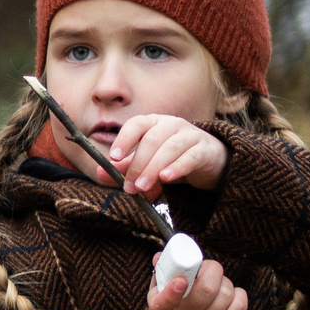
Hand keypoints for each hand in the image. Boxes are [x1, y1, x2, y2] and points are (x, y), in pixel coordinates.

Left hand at [103, 113, 227, 200]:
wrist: (209, 160)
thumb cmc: (173, 157)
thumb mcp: (147, 161)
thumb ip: (125, 166)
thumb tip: (99, 172)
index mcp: (154, 123)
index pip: (137, 124)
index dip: (124, 139)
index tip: (113, 158)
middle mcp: (172, 124)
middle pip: (151, 140)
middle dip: (137, 164)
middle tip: (129, 186)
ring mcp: (190, 134)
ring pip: (169, 148)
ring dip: (153, 169)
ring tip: (142, 186)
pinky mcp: (204, 149)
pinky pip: (190, 157)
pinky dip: (177, 167)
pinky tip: (166, 178)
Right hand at [148, 254, 247, 309]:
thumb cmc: (177, 303)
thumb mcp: (162, 289)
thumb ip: (163, 270)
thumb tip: (160, 256)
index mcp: (160, 308)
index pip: (164, 303)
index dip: (173, 292)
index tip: (181, 281)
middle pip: (207, 290)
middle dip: (213, 269)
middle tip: (209, 268)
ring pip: (226, 294)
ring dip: (225, 282)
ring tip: (218, 284)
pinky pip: (239, 306)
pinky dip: (239, 294)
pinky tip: (231, 295)